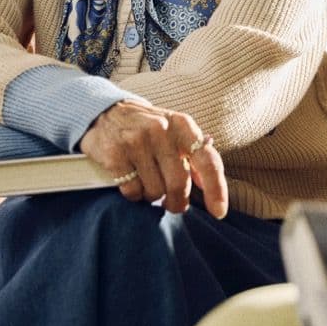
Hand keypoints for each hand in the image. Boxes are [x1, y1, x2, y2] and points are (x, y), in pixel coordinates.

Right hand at [79, 102, 228, 218]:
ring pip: (155, 191)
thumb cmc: (149, 128)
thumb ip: (195, 156)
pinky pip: (132, 192)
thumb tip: (210, 186)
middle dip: (177, 201)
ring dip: (152, 195)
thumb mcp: (176, 132)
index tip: (219, 212)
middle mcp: (161, 130)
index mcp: (183, 125)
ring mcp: (136, 141)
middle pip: (179, 183)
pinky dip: (134, 194)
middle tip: (172, 203)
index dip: (216, 189)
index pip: (207, 160)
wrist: (107, 113)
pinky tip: (131, 179)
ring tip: (147, 180)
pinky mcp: (115, 155)